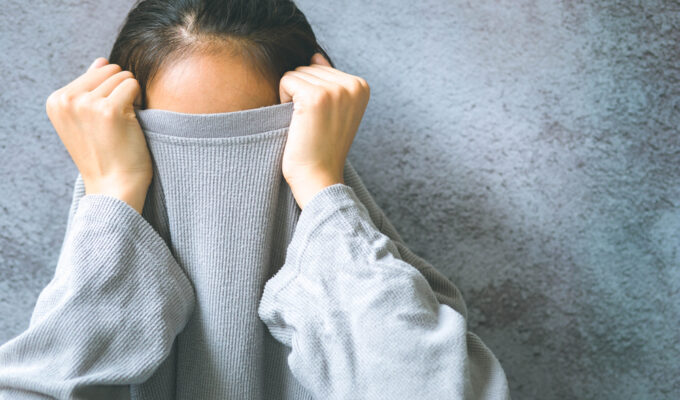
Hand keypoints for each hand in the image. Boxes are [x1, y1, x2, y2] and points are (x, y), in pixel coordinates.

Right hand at [46, 57, 151, 213]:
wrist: (114, 188)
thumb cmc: (105, 155)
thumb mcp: (87, 119)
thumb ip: (91, 87)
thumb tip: (101, 60)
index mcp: (56, 100)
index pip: (97, 71)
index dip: (110, 92)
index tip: (105, 120)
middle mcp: (67, 99)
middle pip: (110, 70)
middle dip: (121, 91)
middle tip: (117, 122)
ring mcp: (87, 104)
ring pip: (123, 77)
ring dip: (131, 98)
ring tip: (123, 125)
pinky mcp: (110, 110)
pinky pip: (134, 86)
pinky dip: (140, 102)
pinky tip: (132, 123)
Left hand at [279, 53, 369, 208]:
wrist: (320, 178)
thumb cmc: (323, 148)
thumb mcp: (335, 110)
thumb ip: (329, 80)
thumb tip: (316, 56)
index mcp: (361, 86)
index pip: (320, 69)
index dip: (313, 93)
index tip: (323, 120)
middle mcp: (353, 85)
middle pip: (308, 68)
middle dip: (302, 93)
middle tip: (312, 124)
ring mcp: (335, 90)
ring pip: (296, 73)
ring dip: (293, 98)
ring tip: (306, 123)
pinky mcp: (315, 96)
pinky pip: (286, 80)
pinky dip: (283, 99)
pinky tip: (296, 121)